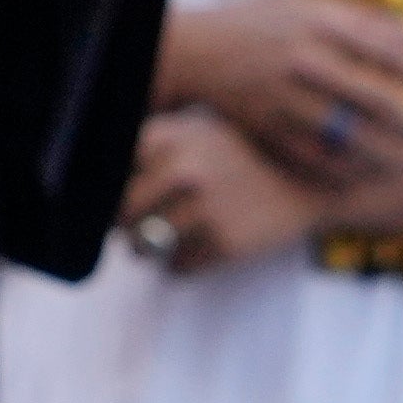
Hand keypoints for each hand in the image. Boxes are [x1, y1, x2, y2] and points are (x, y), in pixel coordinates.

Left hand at [116, 109, 327, 276]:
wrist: (308, 181)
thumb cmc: (240, 157)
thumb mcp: (196, 133)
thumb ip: (149, 148)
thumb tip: (94, 190)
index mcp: (168, 138)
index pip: (109, 176)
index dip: (111, 192)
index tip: (129, 197)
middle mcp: (183, 170)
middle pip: (120, 216)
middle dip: (128, 226)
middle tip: (147, 223)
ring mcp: (204, 208)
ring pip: (144, 247)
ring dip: (153, 248)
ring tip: (178, 232)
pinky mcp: (224, 243)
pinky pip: (176, 269)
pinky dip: (183, 264)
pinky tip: (206, 243)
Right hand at [154, 0, 402, 183]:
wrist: (200, 53)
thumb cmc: (266, 25)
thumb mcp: (312, 7)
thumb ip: (367, 20)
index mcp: (318, 23)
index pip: (381, 50)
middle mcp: (302, 59)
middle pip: (368, 96)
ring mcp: (282, 95)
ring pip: (342, 133)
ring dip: (379, 152)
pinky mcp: (266, 125)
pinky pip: (310, 155)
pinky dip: (339, 169)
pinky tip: (361, 176)